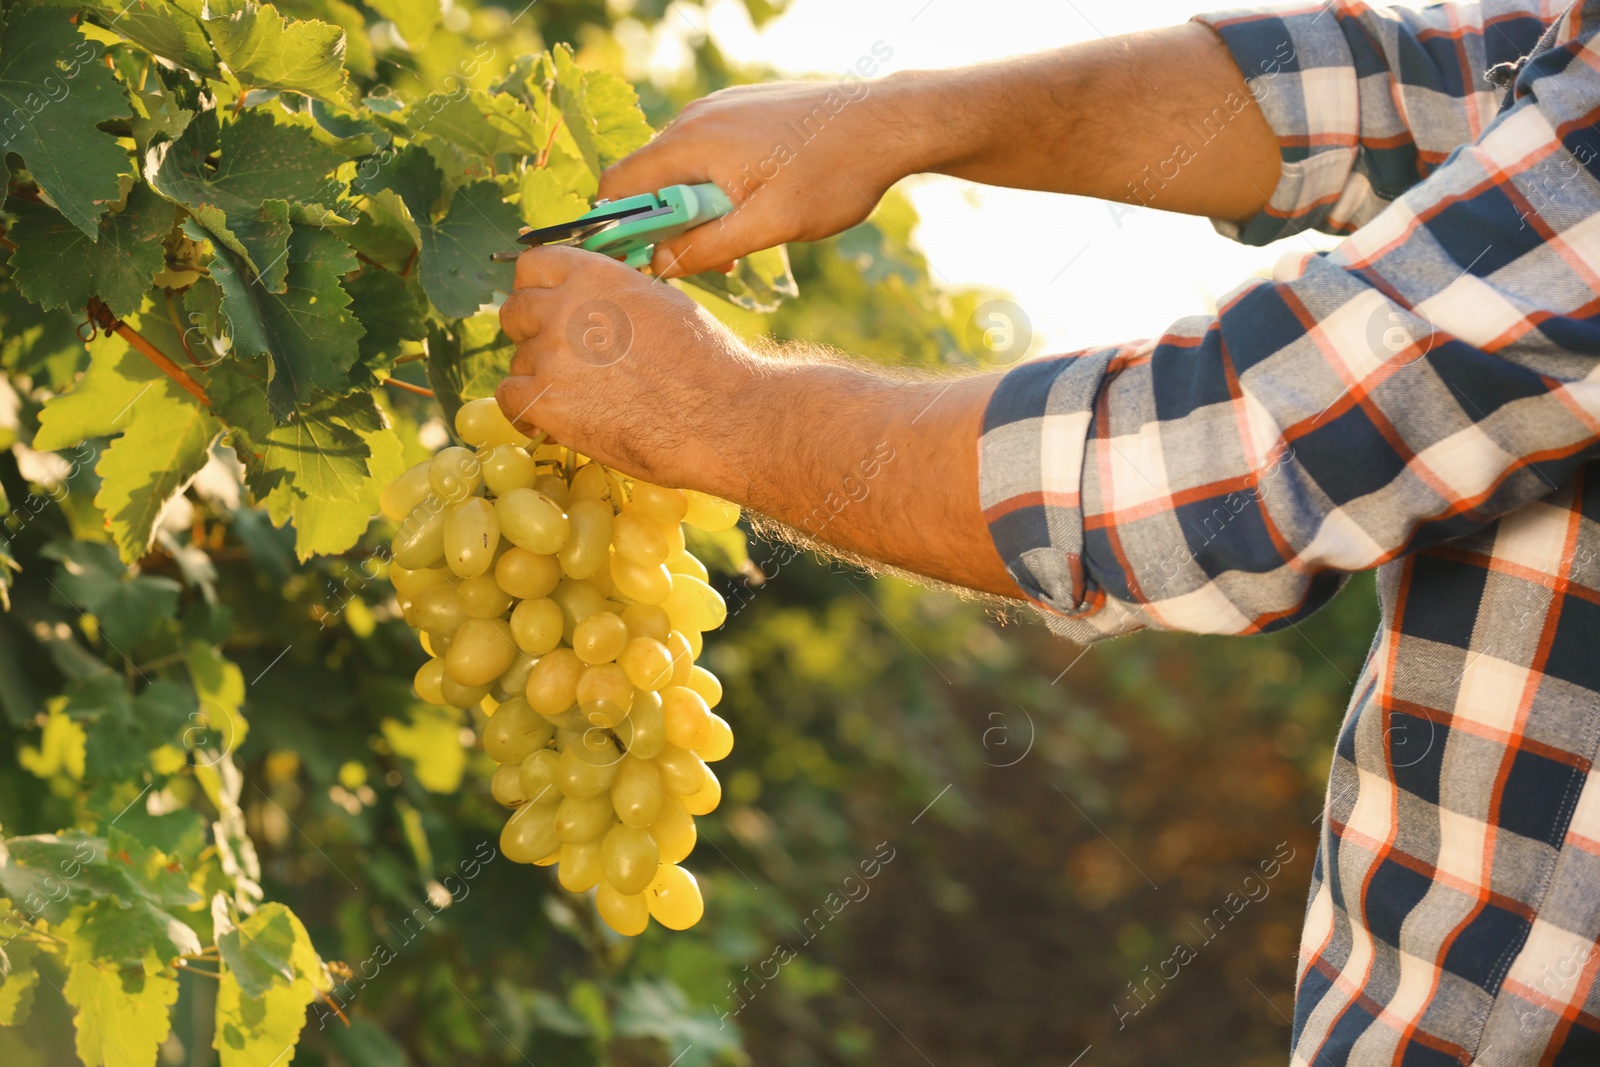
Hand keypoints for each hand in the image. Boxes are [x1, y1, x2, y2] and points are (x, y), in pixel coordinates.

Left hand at [494, 246, 757, 493]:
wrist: (720, 416)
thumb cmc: (706, 363)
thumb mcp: (660, 302)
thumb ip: (613, 294)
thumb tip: (592, 301)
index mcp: (594, 275)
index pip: (532, 265)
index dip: (536, 288)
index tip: (547, 307)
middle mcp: (564, 307)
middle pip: (515, 312)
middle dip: (533, 334)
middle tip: (563, 358)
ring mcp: (551, 355)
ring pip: (518, 361)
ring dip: (540, 377)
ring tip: (580, 397)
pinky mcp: (547, 402)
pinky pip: (509, 400)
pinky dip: (526, 413)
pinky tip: (552, 422)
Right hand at [598, 78, 925, 277]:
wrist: (884, 124)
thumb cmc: (831, 175)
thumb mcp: (769, 226)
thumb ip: (708, 248)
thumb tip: (659, 267)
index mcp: (691, 143)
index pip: (618, 185)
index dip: (617, 228)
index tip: (638, 263)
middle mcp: (695, 118)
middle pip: (647, 179)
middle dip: (663, 224)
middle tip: (705, 261)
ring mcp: (719, 109)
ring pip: (680, 168)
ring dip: (694, 208)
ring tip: (739, 236)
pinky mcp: (741, 110)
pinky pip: (707, 153)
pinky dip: (714, 185)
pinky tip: (754, 206)